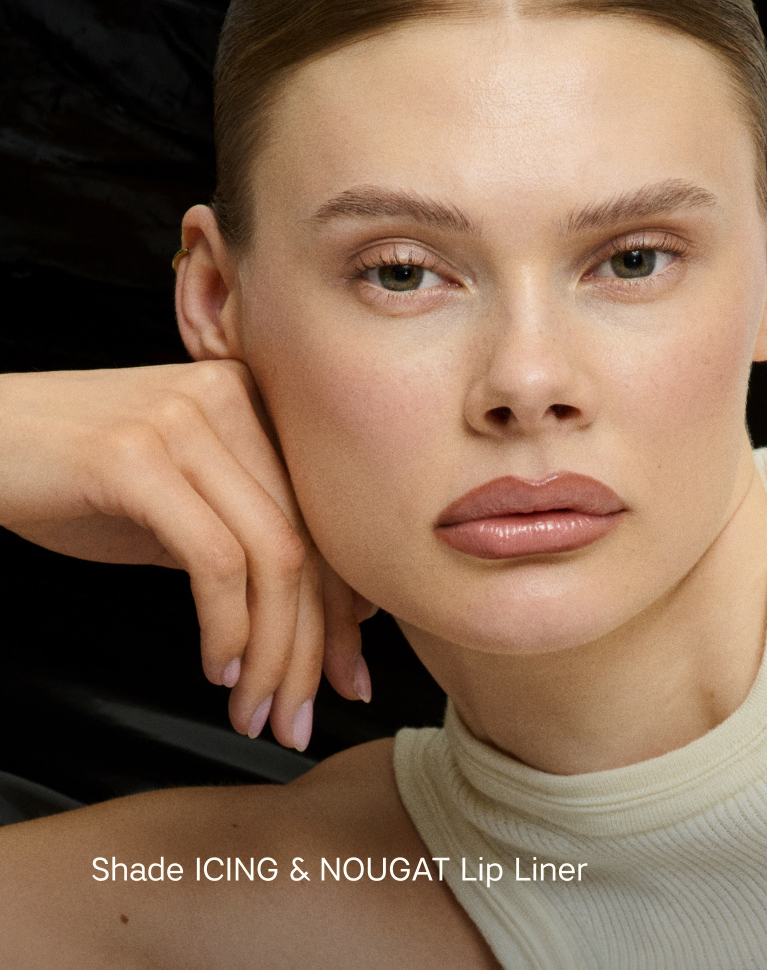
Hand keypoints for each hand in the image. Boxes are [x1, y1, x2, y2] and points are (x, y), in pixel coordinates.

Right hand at [0, 361, 374, 749]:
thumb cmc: (68, 481)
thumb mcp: (174, 507)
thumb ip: (241, 540)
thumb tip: (317, 617)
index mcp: (249, 402)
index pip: (321, 519)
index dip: (344, 609)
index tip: (346, 676)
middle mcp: (230, 397)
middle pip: (307, 540)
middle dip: (315, 646)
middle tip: (299, 719)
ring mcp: (185, 419)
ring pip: (272, 555)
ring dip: (272, 653)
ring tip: (255, 713)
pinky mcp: (136, 455)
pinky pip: (214, 559)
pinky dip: (226, 626)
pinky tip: (216, 669)